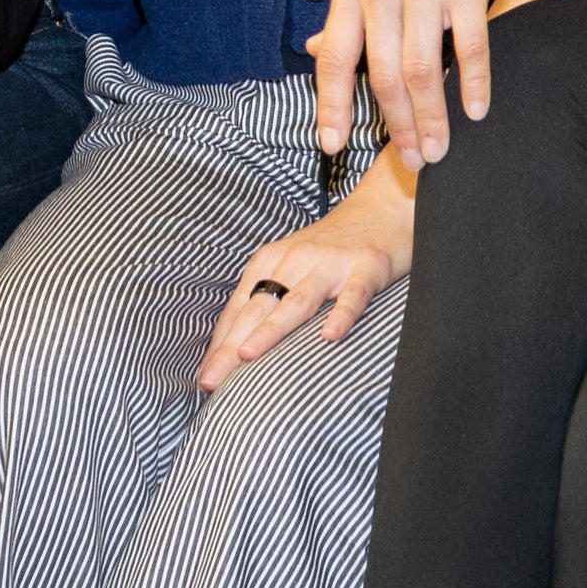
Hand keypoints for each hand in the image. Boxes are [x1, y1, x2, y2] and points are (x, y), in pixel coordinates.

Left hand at [199, 146, 416, 392]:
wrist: (383, 206)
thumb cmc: (332, 246)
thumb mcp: (293, 265)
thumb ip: (270, 299)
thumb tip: (240, 348)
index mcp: (271, 261)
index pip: (239, 308)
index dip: (220, 343)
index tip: (204, 378)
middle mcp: (295, 259)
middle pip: (258, 308)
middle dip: (231, 346)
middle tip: (210, 381)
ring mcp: (331, 262)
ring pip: (297, 301)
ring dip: (270, 329)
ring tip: (248, 355)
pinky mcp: (367, 265)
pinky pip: (353, 294)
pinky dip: (342, 314)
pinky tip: (330, 336)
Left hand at [316, 0, 548, 163]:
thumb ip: (346, 13)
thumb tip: (312, 50)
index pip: (333, 56)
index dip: (330, 105)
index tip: (331, 144)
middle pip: (382, 73)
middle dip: (395, 125)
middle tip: (410, 160)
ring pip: (423, 68)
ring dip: (432, 117)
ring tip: (438, 149)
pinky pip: (472, 45)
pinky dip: (474, 84)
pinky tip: (477, 111)